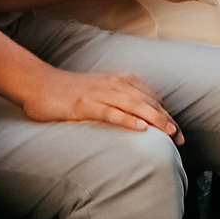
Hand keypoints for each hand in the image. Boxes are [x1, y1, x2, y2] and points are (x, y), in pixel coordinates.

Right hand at [18, 65, 179, 138]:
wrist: (39, 84)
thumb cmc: (70, 91)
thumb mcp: (101, 91)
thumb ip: (121, 99)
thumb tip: (141, 115)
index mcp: (121, 81)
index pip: (151, 98)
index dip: (166, 114)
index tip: (178, 131)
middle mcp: (115, 84)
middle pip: (148, 102)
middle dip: (166, 120)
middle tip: (179, 138)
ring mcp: (100, 93)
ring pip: (134, 106)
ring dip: (154, 119)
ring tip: (168, 132)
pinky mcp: (85, 104)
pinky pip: (110, 112)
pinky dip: (127, 119)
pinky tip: (140, 128)